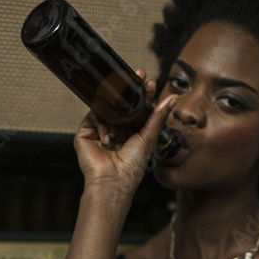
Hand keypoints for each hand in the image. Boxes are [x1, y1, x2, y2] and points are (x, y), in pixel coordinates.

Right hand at [73, 68, 175, 198]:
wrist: (113, 181)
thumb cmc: (131, 167)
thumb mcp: (148, 137)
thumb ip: (158, 116)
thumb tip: (173, 98)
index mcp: (131, 131)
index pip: (136, 107)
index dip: (142, 93)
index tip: (148, 82)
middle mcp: (116, 130)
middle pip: (120, 104)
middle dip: (128, 91)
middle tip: (137, 77)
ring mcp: (100, 131)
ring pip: (106, 108)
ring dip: (115, 110)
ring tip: (122, 123)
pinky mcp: (85, 134)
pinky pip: (92, 117)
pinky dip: (102, 123)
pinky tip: (109, 137)